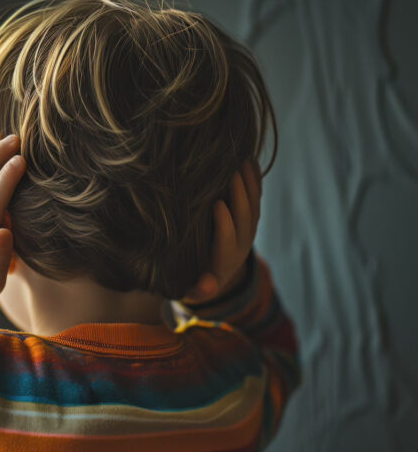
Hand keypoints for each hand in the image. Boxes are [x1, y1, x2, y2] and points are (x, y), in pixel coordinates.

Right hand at [183, 159, 261, 303]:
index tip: (217, 204)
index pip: (228, 238)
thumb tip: (207, 286)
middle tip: (230, 173)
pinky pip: (257, 198)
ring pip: (254, 205)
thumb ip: (199, 290)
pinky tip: (249, 160)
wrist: (215, 278)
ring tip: (241, 160)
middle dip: (240, 195)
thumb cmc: (194, 281)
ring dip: (249, 183)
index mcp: (225, 260)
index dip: (225, 222)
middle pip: (245, 218)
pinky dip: (254, 180)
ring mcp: (248, 231)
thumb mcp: (194, 291)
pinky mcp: (250, 221)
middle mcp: (241, 244)